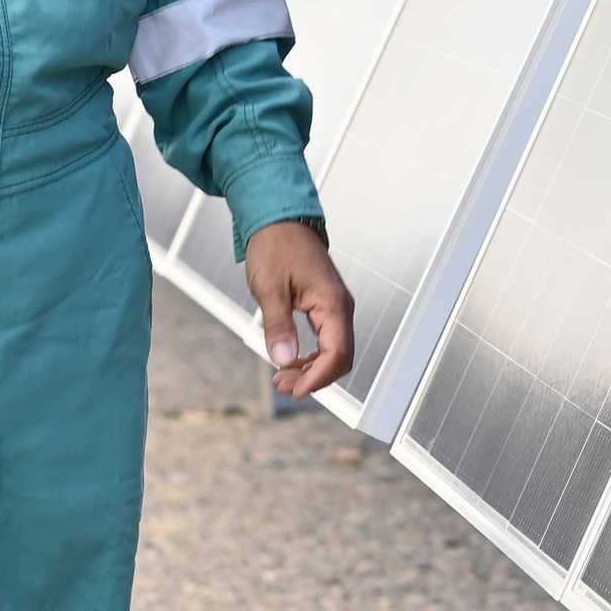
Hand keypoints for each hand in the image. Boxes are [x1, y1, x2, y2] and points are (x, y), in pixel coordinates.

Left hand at [246, 219, 353, 402]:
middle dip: (314, 378)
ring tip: (282, 378)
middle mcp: (340, 307)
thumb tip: (284, 359)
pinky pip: (326, 339)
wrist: (279, 220)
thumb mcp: (270, 289)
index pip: (337, 354)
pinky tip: (290, 361)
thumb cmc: (276, 246)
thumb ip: (278, 326)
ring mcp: (334, 306)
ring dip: (311, 369)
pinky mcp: (325, 305)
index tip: (295, 391)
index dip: (318, 378)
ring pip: (333, 351)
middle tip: (283, 386)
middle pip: (340, 358)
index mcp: (332, 303)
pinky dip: (310, 355)